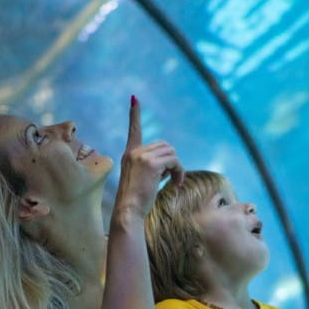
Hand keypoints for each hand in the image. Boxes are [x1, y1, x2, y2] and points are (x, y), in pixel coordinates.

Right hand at [115, 96, 184, 215]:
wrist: (128, 210)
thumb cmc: (136, 201)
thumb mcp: (142, 179)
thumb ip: (152, 166)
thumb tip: (170, 164)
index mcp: (129, 154)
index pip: (134, 130)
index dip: (135, 114)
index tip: (134, 98)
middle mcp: (134, 151)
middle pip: (165, 146)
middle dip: (173, 161)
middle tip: (173, 178)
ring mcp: (142, 156)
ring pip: (172, 153)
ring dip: (178, 167)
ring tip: (174, 182)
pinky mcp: (151, 164)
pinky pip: (174, 161)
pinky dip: (179, 172)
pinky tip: (175, 184)